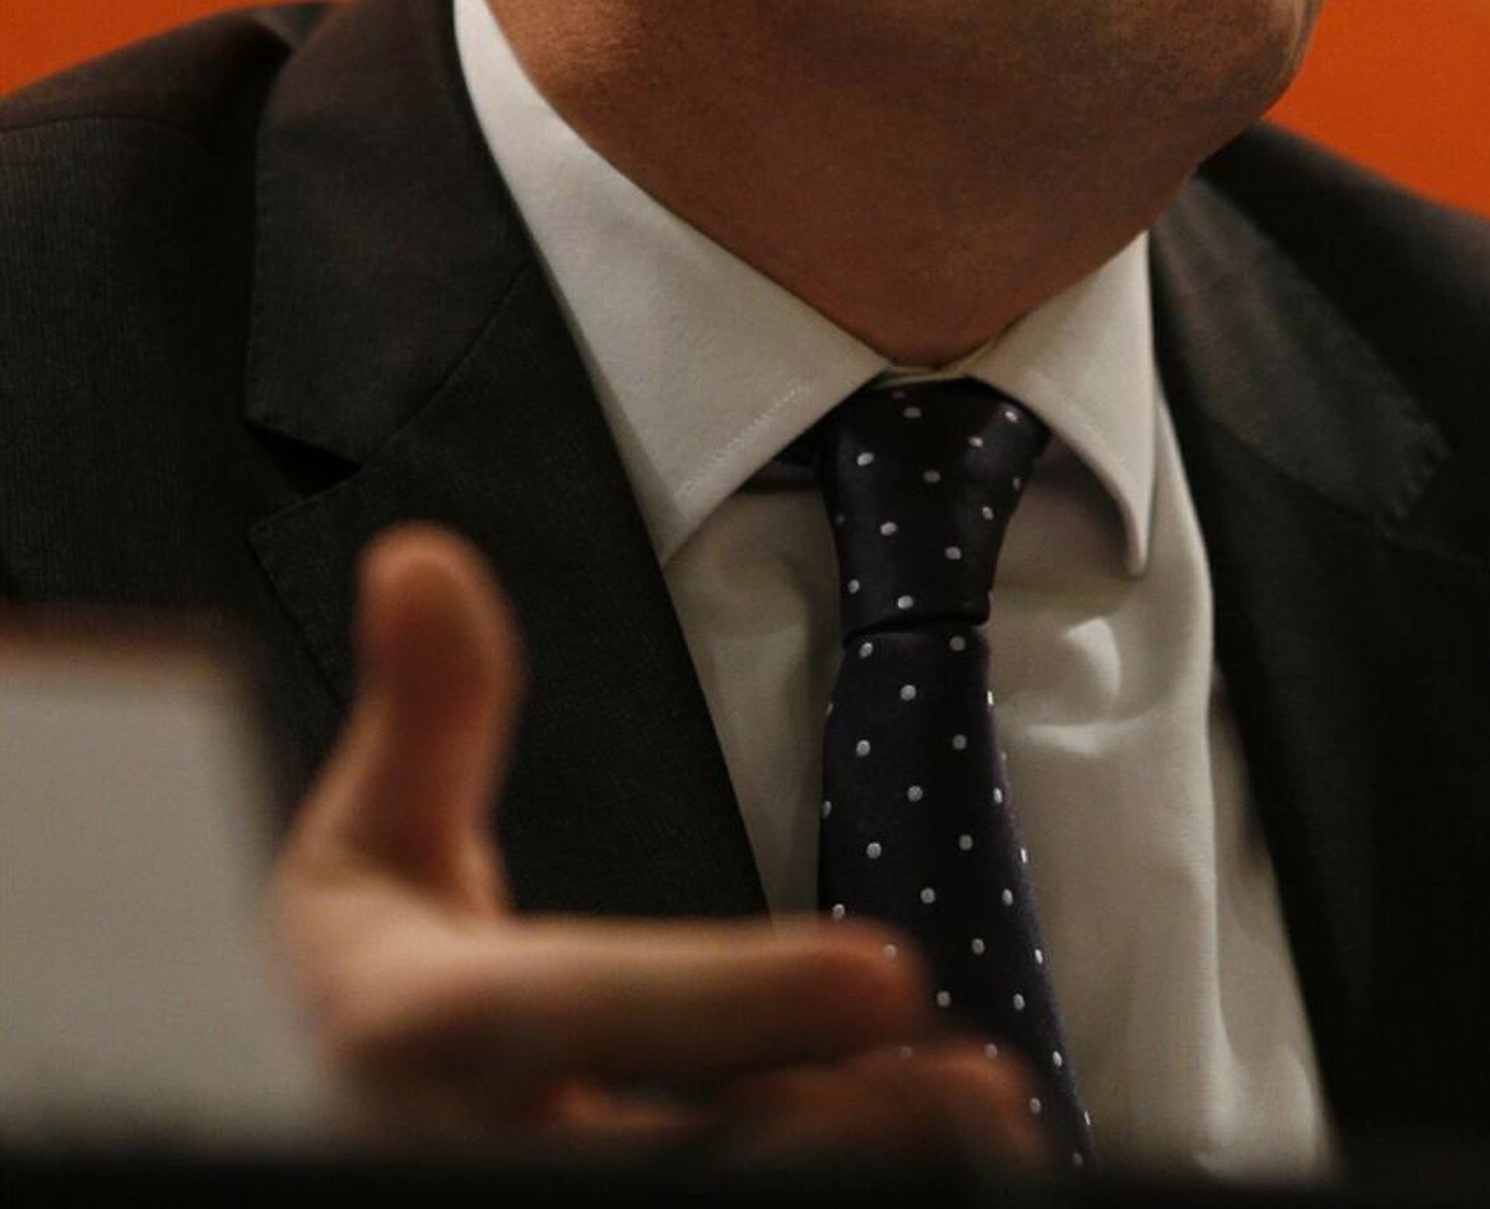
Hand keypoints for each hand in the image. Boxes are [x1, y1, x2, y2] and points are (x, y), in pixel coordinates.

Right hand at [272, 524, 1042, 1159]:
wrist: (289, 1116)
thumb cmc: (348, 997)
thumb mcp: (365, 847)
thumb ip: (427, 715)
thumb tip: (424, 560)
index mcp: (417, 1030)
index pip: (582, 1011)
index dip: (736, 1000)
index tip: (886, 973)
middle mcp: (462, 1150)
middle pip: (667, 1155)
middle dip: (834, 1126)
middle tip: (978, 1084)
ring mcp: (503, 1206)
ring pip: (695, 1204)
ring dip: (846, 1171)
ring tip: (984, 1126)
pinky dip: (815, 1198)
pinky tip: (925, 1173)